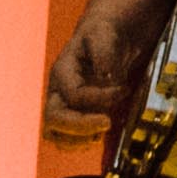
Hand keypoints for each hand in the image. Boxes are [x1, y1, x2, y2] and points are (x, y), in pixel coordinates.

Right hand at [41, 19, 131, 139]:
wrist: (105, 41)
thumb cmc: (103, 35)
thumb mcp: (105, 34)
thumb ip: (104, 54)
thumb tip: (107, 79)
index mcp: (62, 71)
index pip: (73, 94)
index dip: (99, 97)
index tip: (123, 90)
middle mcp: (57, 91)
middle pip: (53, 119)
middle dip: (80, 126)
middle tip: (107, 122)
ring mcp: (61, 106)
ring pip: (55, 134)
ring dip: (79, 139)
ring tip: (102, 130)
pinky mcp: (71, 117)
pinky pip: (66, 141)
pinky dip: (82, 143)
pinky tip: (99, 133)